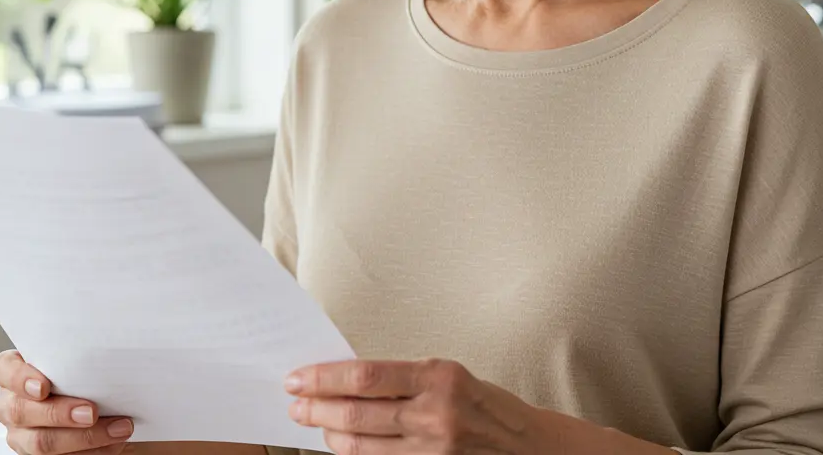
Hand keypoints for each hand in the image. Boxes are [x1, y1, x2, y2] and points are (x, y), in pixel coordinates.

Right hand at [0, 349, 134, 453]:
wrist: (91, 394)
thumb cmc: (80, 366)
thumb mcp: (75, 355)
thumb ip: (78, 354)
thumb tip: (108, 351)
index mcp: (13, 372)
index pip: (3, 369)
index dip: (20, 378)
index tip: (44, 387)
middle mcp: (11, 404)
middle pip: (21, 411)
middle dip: (59, 413)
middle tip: (92, 412)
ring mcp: (20, 433)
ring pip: (39, 442)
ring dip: (83, 438)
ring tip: (118, 428)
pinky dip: (91, 451)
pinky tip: (114, 444)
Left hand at [284, 357, 535, 453]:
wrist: (527, 448)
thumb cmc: (484, 406)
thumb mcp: (448, 377)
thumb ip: (404, 380)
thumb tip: (348, 380)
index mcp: (438, 377)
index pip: (366, 376)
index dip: (325, 378)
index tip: (299, 378)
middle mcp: (435, 415)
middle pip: (358, 413)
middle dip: (317, 409)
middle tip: (295, 404)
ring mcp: (433, 451)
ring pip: (362, 447)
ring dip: (331, 436)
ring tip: (315, 426)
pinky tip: (343, 446)